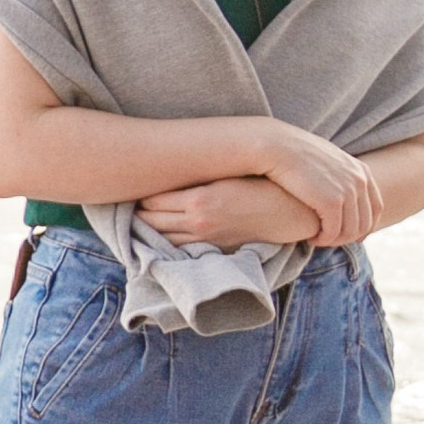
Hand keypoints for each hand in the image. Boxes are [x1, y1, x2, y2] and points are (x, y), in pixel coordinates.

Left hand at [137, 176, 322, 248]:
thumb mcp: (226, 176)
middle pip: (149, 220)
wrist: (291, 212)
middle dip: (138, 211)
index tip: (136, 185)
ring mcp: (204, 241)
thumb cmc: (261, 186)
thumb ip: (197, 179)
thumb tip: (170, 172)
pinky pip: (177, 251)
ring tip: (140, 218)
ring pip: (159, 238)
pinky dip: (163, 243)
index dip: (141, 192)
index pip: (152, 199)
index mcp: (199, 199)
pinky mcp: (213, 252)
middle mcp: (197, 223)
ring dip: (147, 229)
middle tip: (131, 201)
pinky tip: (159, 234)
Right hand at [248, 126, 382, 247]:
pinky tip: (311, 238)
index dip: (365, 227)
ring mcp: (347, 191)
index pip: (376, 208)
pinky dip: (323, 240)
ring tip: (318, 240)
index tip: (351, 236)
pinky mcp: (331, 202)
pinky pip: (333, 232)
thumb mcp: (326, 159)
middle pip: (365, 223)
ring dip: (334, 241)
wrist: (277, 146)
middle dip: (348, 237)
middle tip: (329, 240)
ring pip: (350, 231)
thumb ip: (338, 173)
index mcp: (361, 171)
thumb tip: (337, 187)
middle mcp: (359, 181)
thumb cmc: (294, 152)